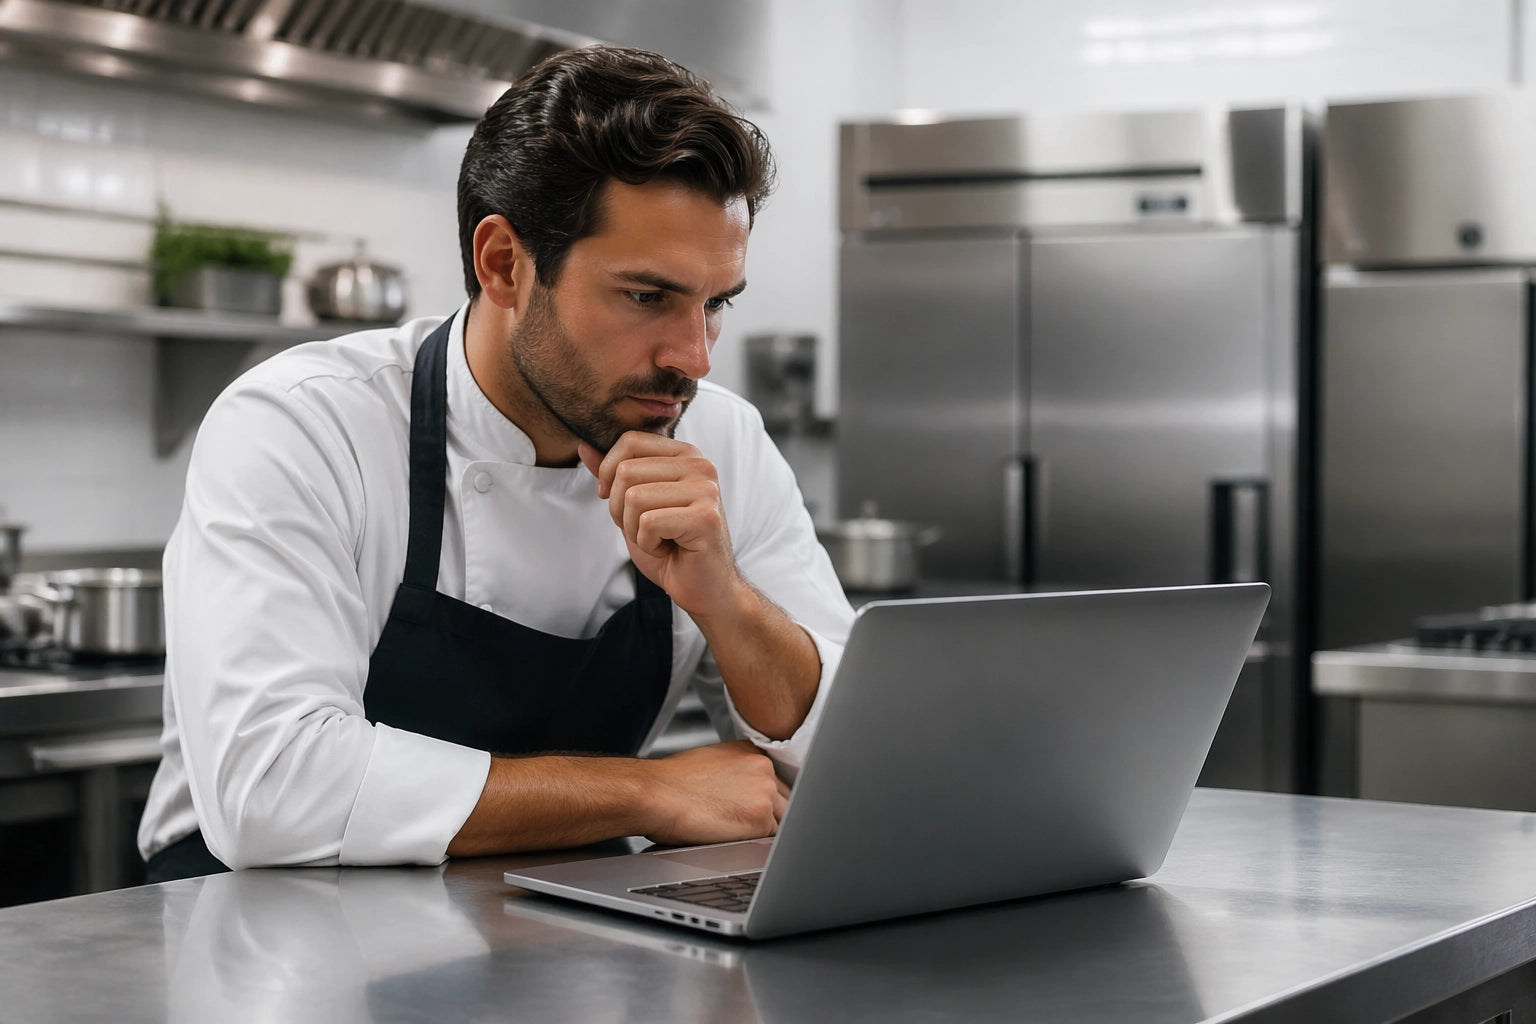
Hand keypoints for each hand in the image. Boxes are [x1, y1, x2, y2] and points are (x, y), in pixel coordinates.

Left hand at [578, 432, 743, 615]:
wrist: (704, 588)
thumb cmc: (671, 547)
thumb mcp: (634, 506)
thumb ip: (613, 475)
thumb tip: (583, 447)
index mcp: (686, 455)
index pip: (630, 442)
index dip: (609, 473)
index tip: (620, 502)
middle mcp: (700, 466)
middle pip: (627, 471)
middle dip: (620, 509)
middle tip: (644, 529)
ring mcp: (706, 490)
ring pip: (634, 498)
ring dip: (634, 529)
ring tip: (658, 539)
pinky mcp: (705, 518)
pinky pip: (649, 523)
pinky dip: (648, 544)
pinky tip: (668, 548)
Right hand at [642, 740, 788, 845]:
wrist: (656, 793)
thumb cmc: (672, 782)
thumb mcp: (712, 762)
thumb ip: (739, 773)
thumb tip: (745, 792)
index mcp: (752, 752)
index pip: (777, 780)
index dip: (769, 800)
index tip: (760, 809)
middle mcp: (764, 769)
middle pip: (785, 800)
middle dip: (772, 815)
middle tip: (746, 826)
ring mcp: (765, 794)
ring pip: (782, 820)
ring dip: (763, 830)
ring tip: (734, 832)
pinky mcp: (760, 819)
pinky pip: (771, 839)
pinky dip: (756, 843)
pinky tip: (733, 839)